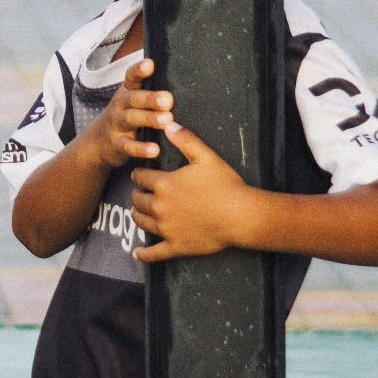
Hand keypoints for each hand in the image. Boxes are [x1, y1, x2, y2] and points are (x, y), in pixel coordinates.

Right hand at [88, 58, 175, 169]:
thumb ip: (152, 91)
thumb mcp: (134, 100)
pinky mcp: (117, 144)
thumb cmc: (126, 115)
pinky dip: (141, 148)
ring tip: (166, 120)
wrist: (98, 141)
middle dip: (150, 98)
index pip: (132, 77)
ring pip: (132, 119)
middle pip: (134, 98)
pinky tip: (154, 150)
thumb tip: (182, 81)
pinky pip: (129, 146)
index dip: (139, 70)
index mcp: (127, 91)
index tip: (150, 64)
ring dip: (149, 119)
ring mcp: (117, 124)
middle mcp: (121, 104)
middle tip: (168, 100)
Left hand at [129, 122, 254, 262]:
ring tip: (138, 211)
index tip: (141, 174)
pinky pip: (153, 253)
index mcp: (164, 184)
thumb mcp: (206, 156)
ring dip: (137, 215)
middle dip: (137, 194)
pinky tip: (137, 253)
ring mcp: (166, 229)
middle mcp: (159, 207)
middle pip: (137, 200)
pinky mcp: (175, 246)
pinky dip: (143, 254)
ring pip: (140, 222)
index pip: (140, 177)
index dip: (139, 174)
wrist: (240, 215)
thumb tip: (167, 124)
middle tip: (140, 192)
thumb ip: (185, 139)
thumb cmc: (225, 185)